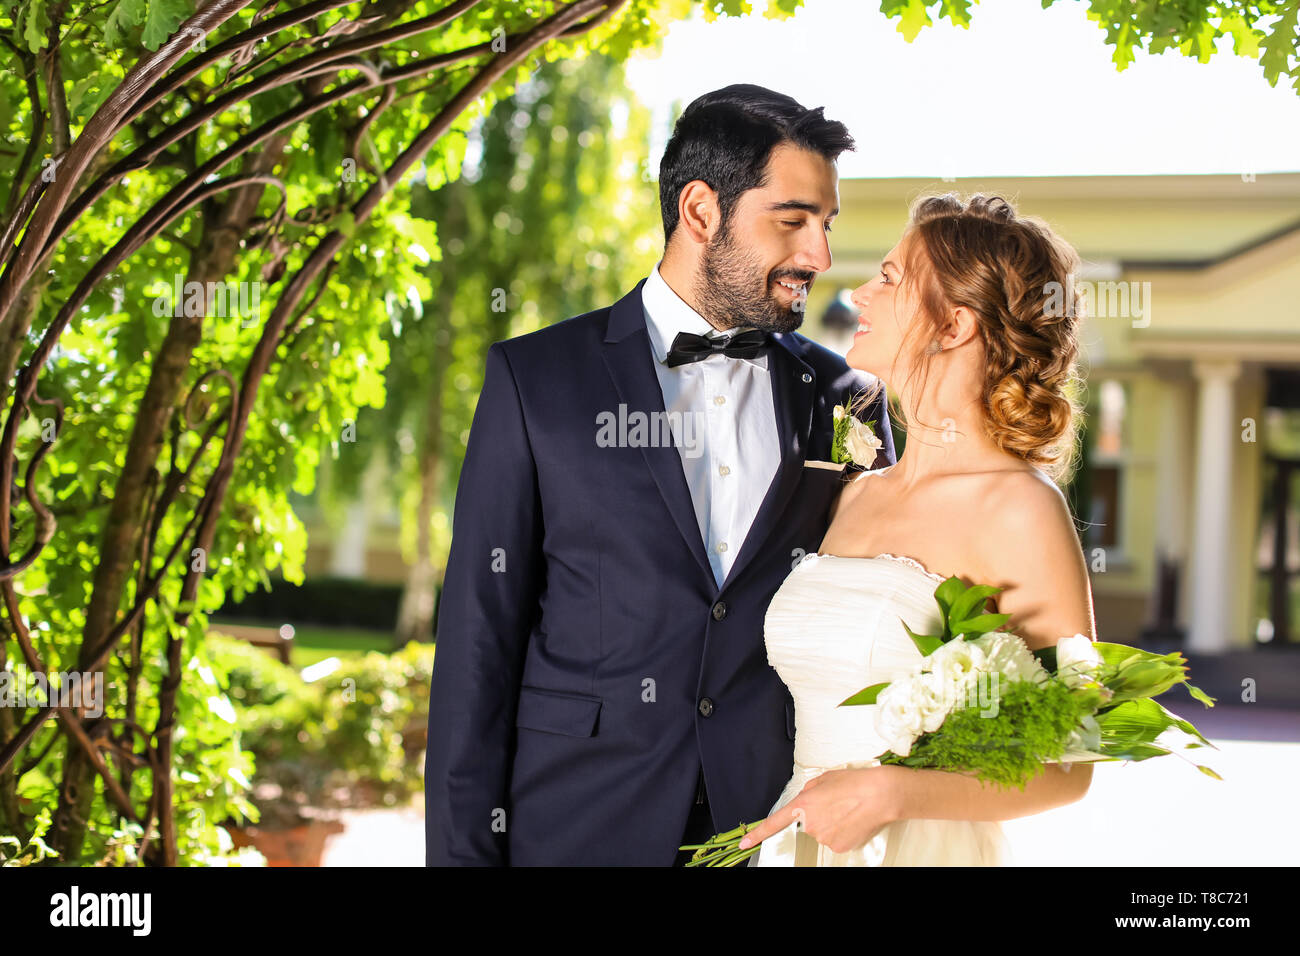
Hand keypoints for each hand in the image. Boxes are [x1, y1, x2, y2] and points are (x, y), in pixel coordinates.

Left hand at [737, 765, 900, 854]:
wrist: (881, 795)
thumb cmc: (855, 782)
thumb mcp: (825, 779)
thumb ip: (809, 791)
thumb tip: (806, 801)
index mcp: (804, 804)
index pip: (775, 823)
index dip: (758, 834)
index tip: (745, 843)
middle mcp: (811, 823)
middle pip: (807, 824)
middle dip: (818, 816)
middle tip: (837, 804)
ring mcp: (824, 837)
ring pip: (822, 832)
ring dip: (831, 824)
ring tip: (848, 810)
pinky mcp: (838, 847)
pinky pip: (834, 840)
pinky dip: (842, 833)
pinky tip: (852, 821)